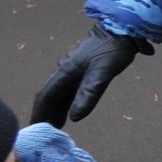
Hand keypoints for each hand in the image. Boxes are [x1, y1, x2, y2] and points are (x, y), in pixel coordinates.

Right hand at [33, 24, 152, 126]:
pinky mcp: (85, 69)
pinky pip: (71, 89)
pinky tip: (71, 110)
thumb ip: (89, 93)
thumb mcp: (102, 72)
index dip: (40, 113)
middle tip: (44, 133)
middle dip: (46, 114)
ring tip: (55, 126)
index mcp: (65, 71)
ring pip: (61, 93)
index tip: (35, 128)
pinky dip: (68, 102)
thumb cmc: (114, 48)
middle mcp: (66, 70)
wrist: (125, 28)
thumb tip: (75, 117)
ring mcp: (75, 69)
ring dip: (57, 109)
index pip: (46, 96)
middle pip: (51, 96)